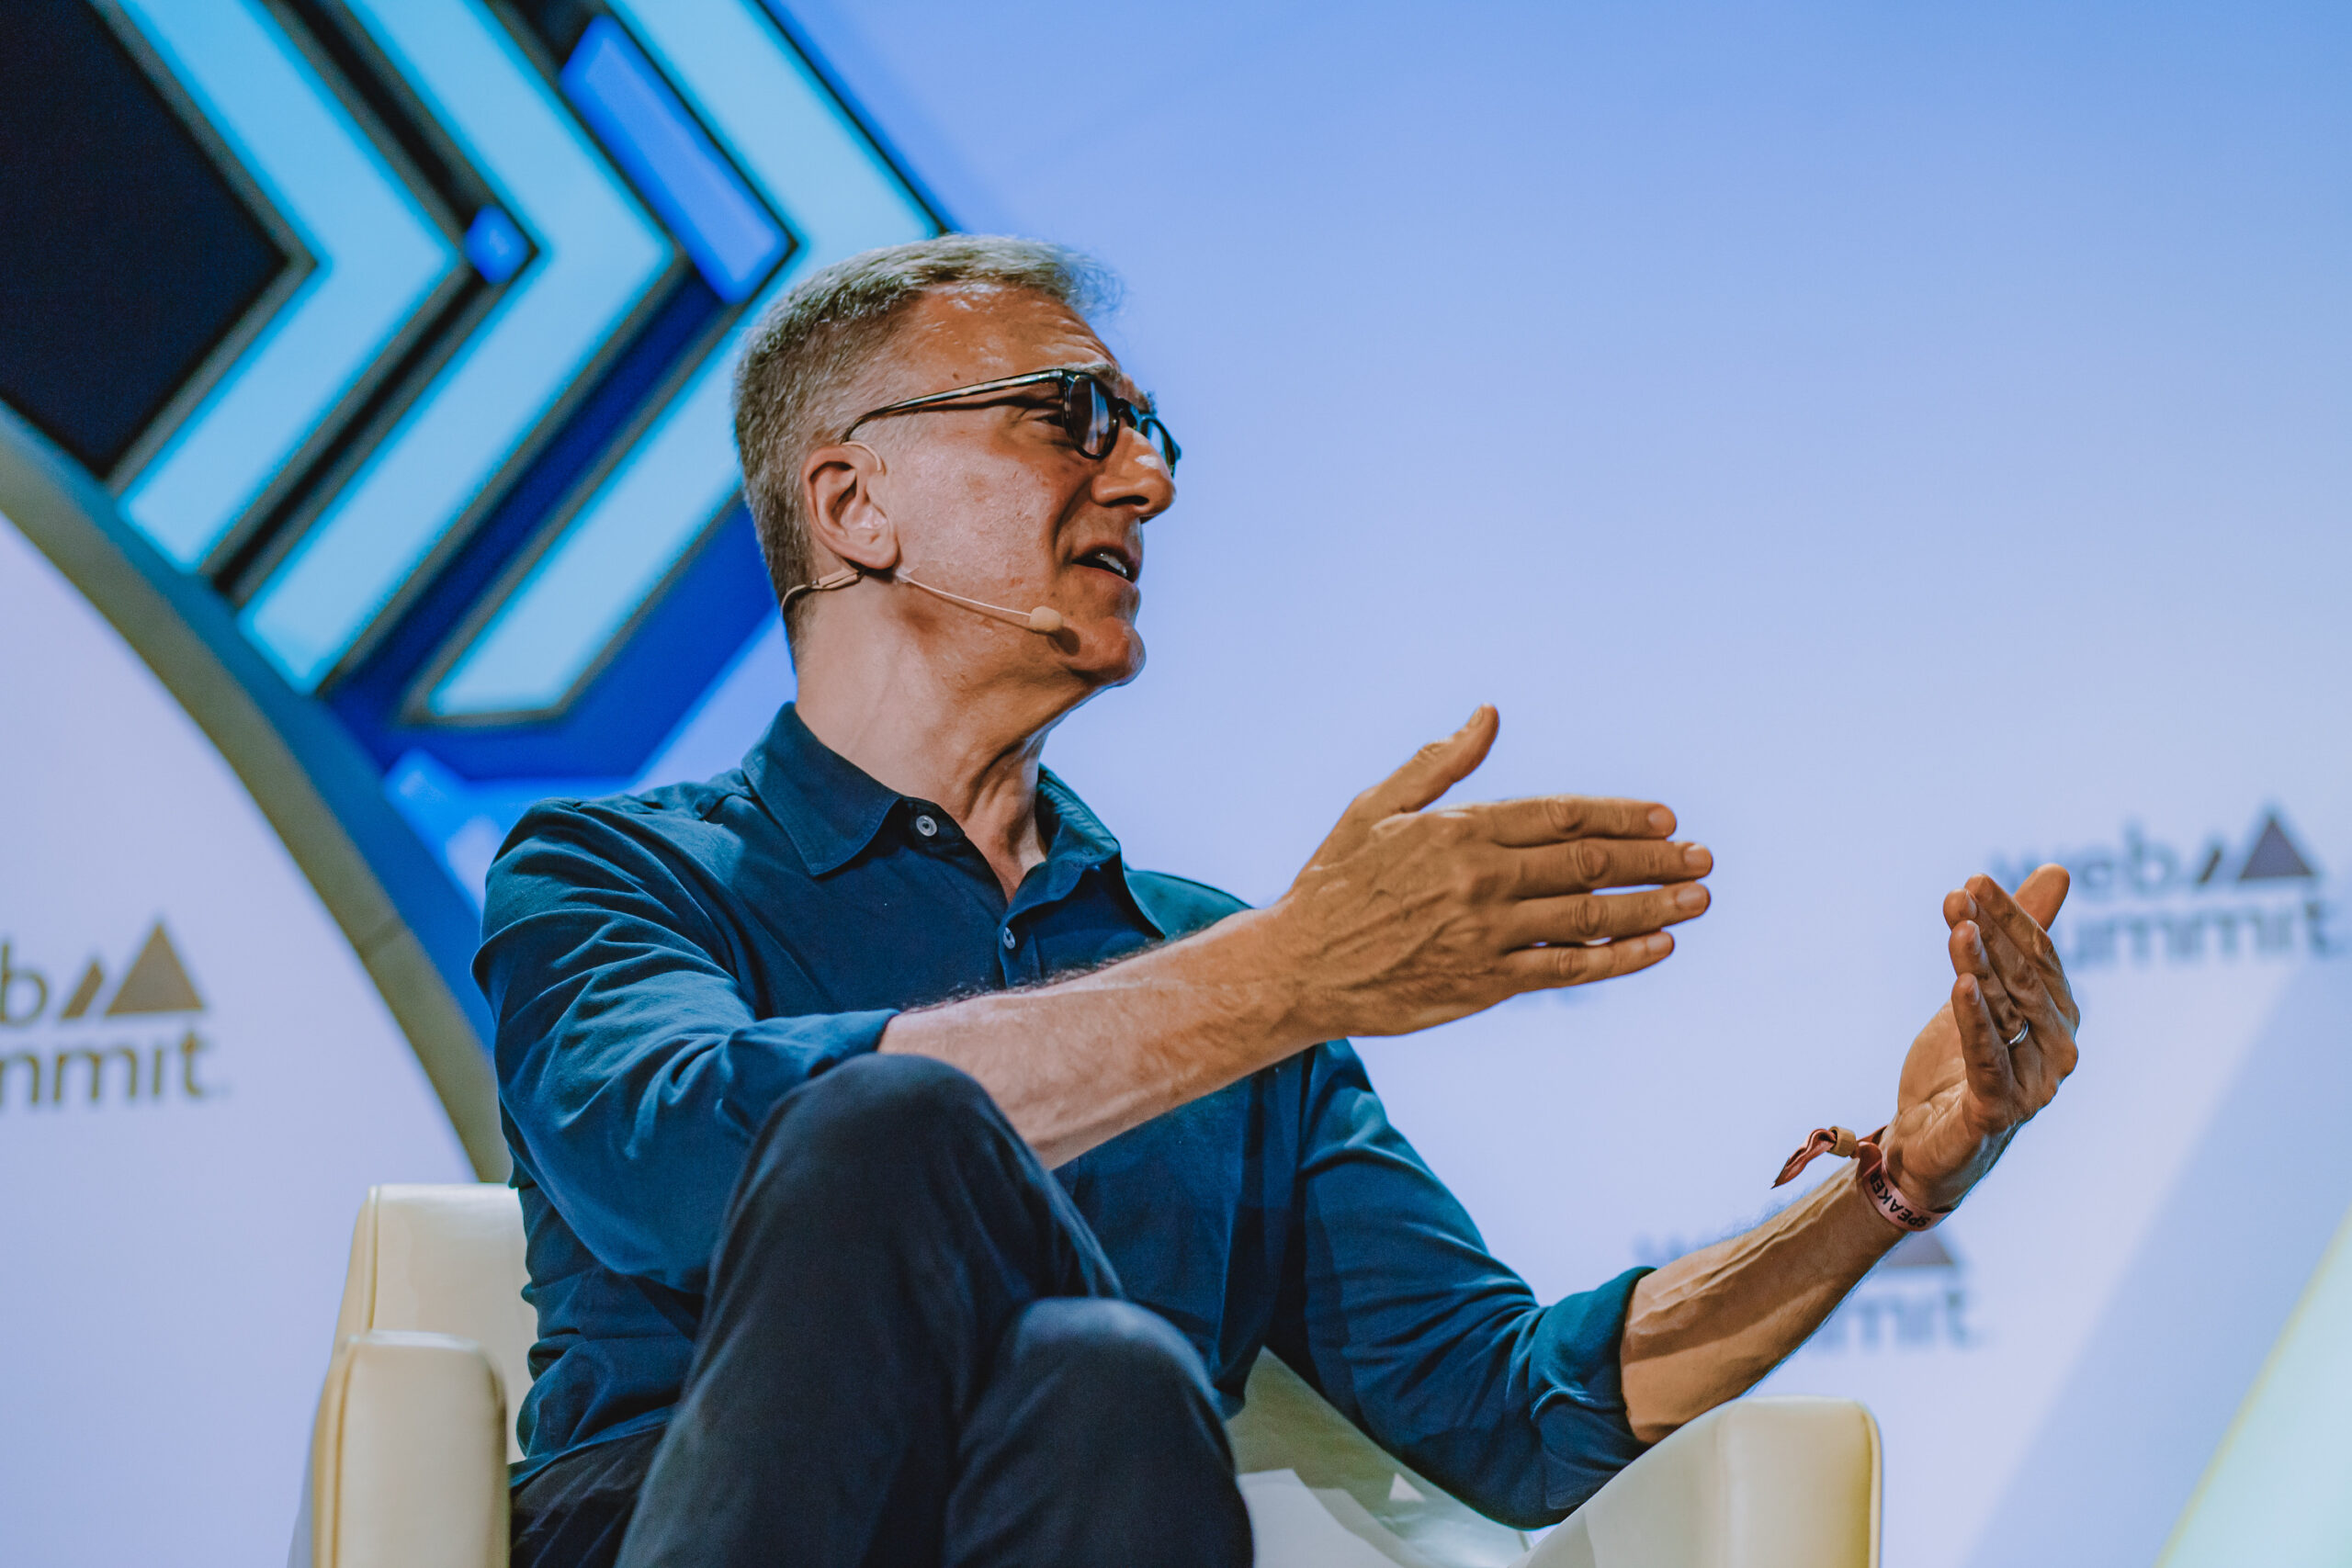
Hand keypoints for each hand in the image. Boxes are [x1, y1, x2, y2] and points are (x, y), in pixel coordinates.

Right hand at [1263, 707, 1713, 1039]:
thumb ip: (1439, 763)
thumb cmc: (1335, 880)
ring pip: (1588, 916)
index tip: (1666, 818)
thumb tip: (1488, 716)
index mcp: (1459, 829)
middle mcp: (1480, 879)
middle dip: (1654, 858)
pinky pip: (1566, 969)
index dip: (1621, 817)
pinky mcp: (1485, 982)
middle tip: (1703, 856)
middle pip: (1587, 864)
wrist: (1299, 965)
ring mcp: (1486, 934)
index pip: (1561, 817)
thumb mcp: (1376, 807)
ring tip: (1699, 897)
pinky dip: (1617, 957)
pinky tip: (1657, 945)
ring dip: (1652, 905)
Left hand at [1882, 866, 2080, 1211]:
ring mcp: (2033, 1082)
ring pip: (2007, 1013)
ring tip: (1959, 928)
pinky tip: (1960, 986)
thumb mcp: (1983, 993)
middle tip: (1961, 894)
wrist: (1927, 1144)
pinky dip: (1975, 1021)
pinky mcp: (1998, 1110)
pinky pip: (1988, 1059)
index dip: (2009, 917)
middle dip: (1993, 933)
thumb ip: (2016, 938)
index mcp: (2057, 1017)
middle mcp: (2057, 1048)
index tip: (1973, 882)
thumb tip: (2058, 871)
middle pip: (2025, 979)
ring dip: (1981, 967)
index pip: (2039, 956)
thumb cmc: (1961, 1067)